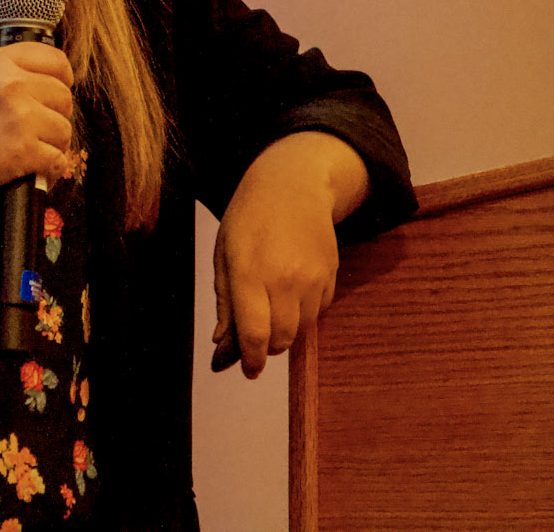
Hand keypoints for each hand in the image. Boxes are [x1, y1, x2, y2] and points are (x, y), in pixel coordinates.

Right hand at [0, 41, 73, 203]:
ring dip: (55, 145)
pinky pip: (58, 159)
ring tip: (34, 152)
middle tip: (39, 130)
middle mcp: (11, 83)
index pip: (54, 59)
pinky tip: (38, 171)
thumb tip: (57, 82)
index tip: (59, 89)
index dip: (63, 77)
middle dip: (57, 116)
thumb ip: (12, 74)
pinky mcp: (24, 149)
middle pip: (63, 96)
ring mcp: (19, 116)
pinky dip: (52, 170)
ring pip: (64, 129)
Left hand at [211, 131, 368, 378]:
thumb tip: (222, 347)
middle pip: (281, 339)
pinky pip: (318, 312)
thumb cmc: (249, 217)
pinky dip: (303, 313)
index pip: (254, 335)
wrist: (293, 184)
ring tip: (271, 304)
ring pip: (301, 329)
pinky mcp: (331, 275)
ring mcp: (312, 278)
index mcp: (249, 273)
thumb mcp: (224, 254)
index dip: (250, 360)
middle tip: (255, 337)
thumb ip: (224, 303)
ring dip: (285, 330)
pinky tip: (291, 289)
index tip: (247, 370)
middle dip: (267, 347)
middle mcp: (284, 279)